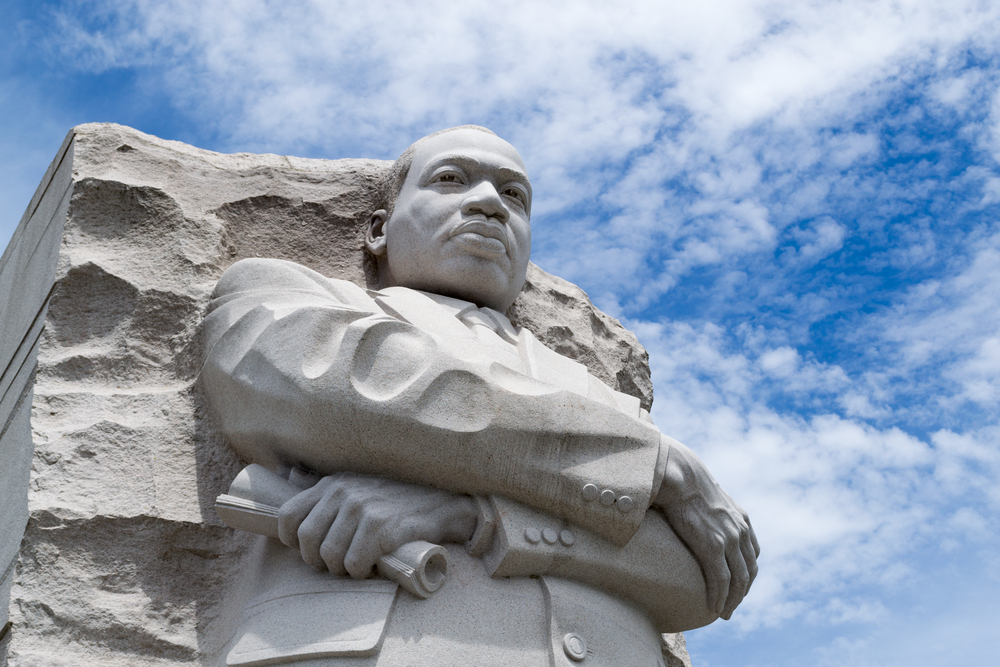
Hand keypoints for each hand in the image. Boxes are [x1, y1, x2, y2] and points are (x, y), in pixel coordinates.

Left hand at [277, 472, 476, 577]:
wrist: (441, 502)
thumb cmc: (397, 499)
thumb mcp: (358, 483)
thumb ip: (326, 486)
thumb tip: (289, 473)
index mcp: (332, 483)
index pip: (288, 515)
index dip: (292, 540)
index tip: (311, 550)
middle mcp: (343, 492)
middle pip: (306, 539)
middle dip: (318, 560)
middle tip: (338, 564)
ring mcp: (362, 507)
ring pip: (330, 555)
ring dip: (343, 569)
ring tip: (359, 564)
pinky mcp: (381, 526)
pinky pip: (355, 562)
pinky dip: (362, 572)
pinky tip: (374, 565)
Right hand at [653, 436, 759, 619]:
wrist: (680, 475)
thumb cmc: (685, 482)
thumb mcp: (707, 495)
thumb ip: (710, 510)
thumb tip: (693, 513)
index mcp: (741, 520)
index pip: (752, 555)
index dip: (747, 574)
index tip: (736, 587)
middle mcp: (741, 531)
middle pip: (749, 572)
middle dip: (742, 593)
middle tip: (731, 607)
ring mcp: (729, 539)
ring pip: (738, 580)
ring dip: (733, 601)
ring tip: (724, 613)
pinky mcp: (713, 546)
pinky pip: (721, 580)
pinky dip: (720, 597)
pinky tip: (714, 607)